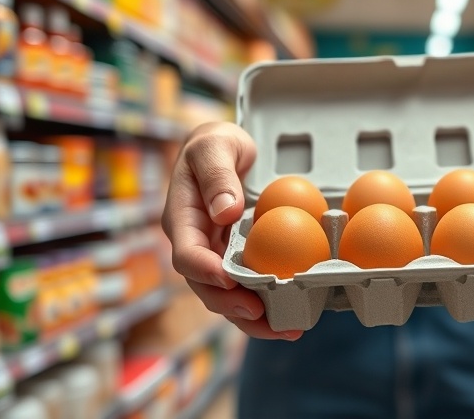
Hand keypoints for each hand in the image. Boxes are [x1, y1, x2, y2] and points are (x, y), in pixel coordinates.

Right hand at [162, 122, 301, 339]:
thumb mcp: (215, 146)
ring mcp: (216, 254)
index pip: (188, 254)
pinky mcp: (236, 258)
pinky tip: (291, 316)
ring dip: (252, 317)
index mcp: (183, 219)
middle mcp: (196, 243)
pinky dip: (266, 304)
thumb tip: (225, 211)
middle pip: (206, 286)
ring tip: (285, 329)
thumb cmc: (216, 143)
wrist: (224, 146)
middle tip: (260, 314)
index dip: (205, 271)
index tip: (229, 280)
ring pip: (227, 295)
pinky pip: (247, 286)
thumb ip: (218, 176)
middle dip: (231, 305)